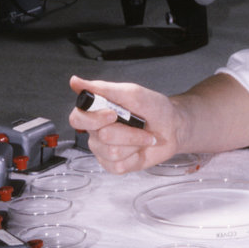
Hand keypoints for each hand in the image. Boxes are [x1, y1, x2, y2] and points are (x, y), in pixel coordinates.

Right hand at [68, 75, 182, 172]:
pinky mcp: (114, 165)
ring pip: (111, 151)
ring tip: (144, 135)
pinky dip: (135, 156)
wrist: (173, 127)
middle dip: (125, 131)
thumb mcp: (131, 92)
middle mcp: (96, 131)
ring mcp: (103, 150)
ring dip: (134, 142)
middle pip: (99, 136)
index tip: (113, 114)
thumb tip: (75, 82)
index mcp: (95, 112)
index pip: (77, 118)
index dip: (93, 119)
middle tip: (138, 123)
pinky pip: (118, 165)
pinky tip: (139, 148)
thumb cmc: (153, 108)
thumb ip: (102, 88)